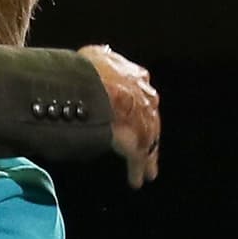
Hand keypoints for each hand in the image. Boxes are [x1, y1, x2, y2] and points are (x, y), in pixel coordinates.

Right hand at [78, 45, 160, 188]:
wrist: (89, 88)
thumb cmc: (86, 71)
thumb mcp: (93, 56)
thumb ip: (100, 61)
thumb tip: (99, 57)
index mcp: (137, 78)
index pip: (141, 94)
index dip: (136, 106)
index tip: (133, 115)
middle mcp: (146, 99)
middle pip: (150, 120)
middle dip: (149, 135)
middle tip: (147, 148)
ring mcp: (144, 123)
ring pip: (150, 143)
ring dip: (148, 158)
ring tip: (148, 173)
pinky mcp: (136, 143)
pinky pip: (138, 160)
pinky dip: (137, 171)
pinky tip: (136, 181)